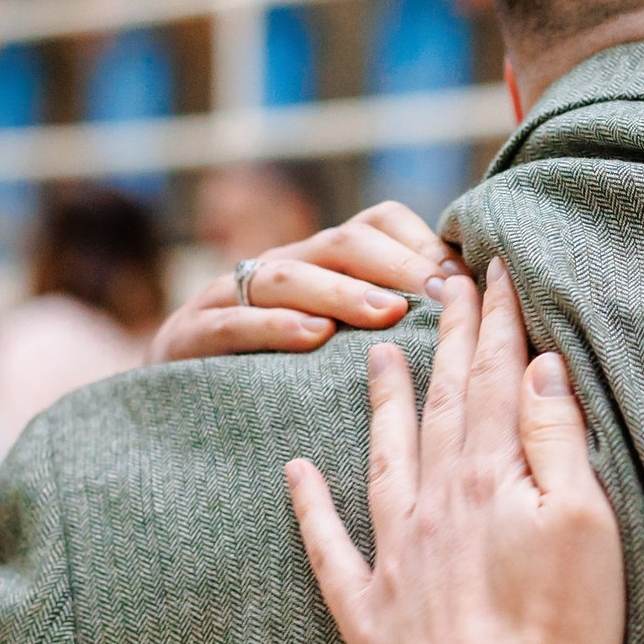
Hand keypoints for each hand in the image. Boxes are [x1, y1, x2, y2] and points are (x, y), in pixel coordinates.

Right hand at [149, 202, 466, 363]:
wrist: (168, 420)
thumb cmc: (278, 384)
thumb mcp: (337, 347)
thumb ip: (390, 323)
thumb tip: (474, 314)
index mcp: (320, 263)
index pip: (375, 223)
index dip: (418, 244)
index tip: (460, 280)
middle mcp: (277, 267)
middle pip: (339, 241)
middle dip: (391, 265)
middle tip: (436, 295)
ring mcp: (227, 297)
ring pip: (286, 273)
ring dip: (340, 291)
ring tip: (384, 314)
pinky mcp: (187, 336)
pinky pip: (232, 323)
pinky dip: (273, 327)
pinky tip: (312, 337)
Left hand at [286, 261, 635, 643]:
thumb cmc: (561, 635)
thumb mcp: (585, 525)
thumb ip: (556, 441)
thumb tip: (536, 367)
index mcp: (489, 478)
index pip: (493, 378)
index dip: (493, 319)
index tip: (490, 267)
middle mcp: (432, 505)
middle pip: (441, 404)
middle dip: (445, 339)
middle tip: (441, 281)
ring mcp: (395, 559)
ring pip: (382, 458)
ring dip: (381, 403)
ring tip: (373, 353)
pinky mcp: (370, 617)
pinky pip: (329, 548)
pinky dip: (309, 507)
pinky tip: (294, 473)